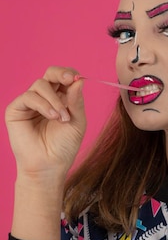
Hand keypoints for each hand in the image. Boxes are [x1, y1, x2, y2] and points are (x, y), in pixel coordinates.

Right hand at [5, 66, 86, 181]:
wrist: (50, 166)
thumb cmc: (64, 147)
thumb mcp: (78, 122)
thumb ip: (77, 102)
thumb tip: (79, 80)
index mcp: (60, 99)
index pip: (63, 78)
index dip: (70, 74)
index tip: (78, 78)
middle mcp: (45, 98)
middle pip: (50, 74)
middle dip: (61, 74)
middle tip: (70, 80)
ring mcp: (30, 103)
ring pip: (40, 84)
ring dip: (54, 99)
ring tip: (62, 118)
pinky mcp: (17, 109)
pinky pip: (29, 97)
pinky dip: (43, 104)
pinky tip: (52, 117)